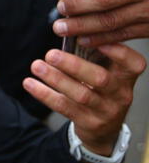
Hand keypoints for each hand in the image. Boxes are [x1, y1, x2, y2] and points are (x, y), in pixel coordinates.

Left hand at [24, 44, 144, 155]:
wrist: (104, 129)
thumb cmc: (100, 90)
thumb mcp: (105, 73)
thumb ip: (94, 56)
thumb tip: (68, 33)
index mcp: (126, 77)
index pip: (133, 64)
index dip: (117, 52)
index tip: (91, 39)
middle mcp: (120, 94)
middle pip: (100, 79)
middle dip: (73, 65)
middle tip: (51, 54)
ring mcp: (106, 111)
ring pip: (81, 94)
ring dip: (56, 79)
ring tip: (37, 66)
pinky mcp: (89, 123)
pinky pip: (64, 107)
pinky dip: (45, 94)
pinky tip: (30, 83)